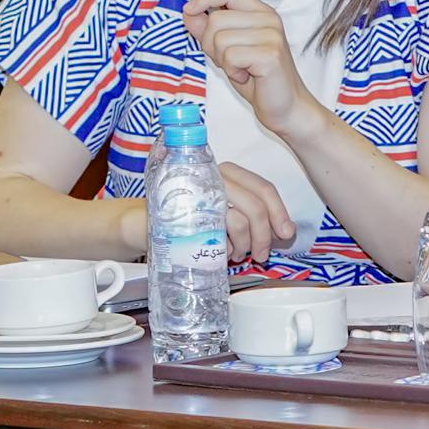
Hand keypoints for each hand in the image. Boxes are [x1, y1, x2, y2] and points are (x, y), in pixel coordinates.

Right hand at [113, 165, 302, 262]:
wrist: (142, 224)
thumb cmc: (186, 220)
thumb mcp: (220, 213)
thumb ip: (245, 214)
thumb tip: (279, 232)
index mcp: (225, 172)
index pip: (262, 187)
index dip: (280, 212)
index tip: (286, 233)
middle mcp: (214, 176)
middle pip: (257, 203)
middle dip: (265, 235)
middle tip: (262, 254)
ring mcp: (199, 192)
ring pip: (241, 218)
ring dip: (246, 244)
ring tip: (238, 255)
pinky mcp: (186, 212)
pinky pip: (218, 231)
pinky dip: (226, 247)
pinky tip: (223, 254)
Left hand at [182, 0, 315, 137]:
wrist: (286, 107)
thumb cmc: (257, 78)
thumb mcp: (226, 50)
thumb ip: (208, 29)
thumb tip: (188, 12)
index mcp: (260, 12)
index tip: (190, 10)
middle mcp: (268, 19)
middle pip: (216, 19)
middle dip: (210, 45)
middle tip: (229, 61)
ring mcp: (272, 35)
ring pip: (220, 39)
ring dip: (223, 61)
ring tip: (241, 69)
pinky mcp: (271, 54)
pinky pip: (230, 56)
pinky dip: (232, 71)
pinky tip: (247, 76)